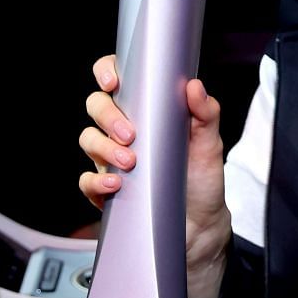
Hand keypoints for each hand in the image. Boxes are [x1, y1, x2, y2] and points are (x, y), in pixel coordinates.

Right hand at [78, 56, 231, 297]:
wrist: (199, 226)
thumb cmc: (201, 179)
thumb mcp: (210, 144)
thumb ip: (206, 113)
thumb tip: (194, 87)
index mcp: (146, 111)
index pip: (118, 80)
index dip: (108, 71)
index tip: (114, 81)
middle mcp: (124, 131)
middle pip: (97, 106)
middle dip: (108, 116)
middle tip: (131, 134)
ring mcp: (111, 159)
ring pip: (88, 140)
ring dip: (104, 147)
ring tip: (130, 162)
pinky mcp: (106, 189)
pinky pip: (87, 180)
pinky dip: (97, 180)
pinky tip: (115, 184)